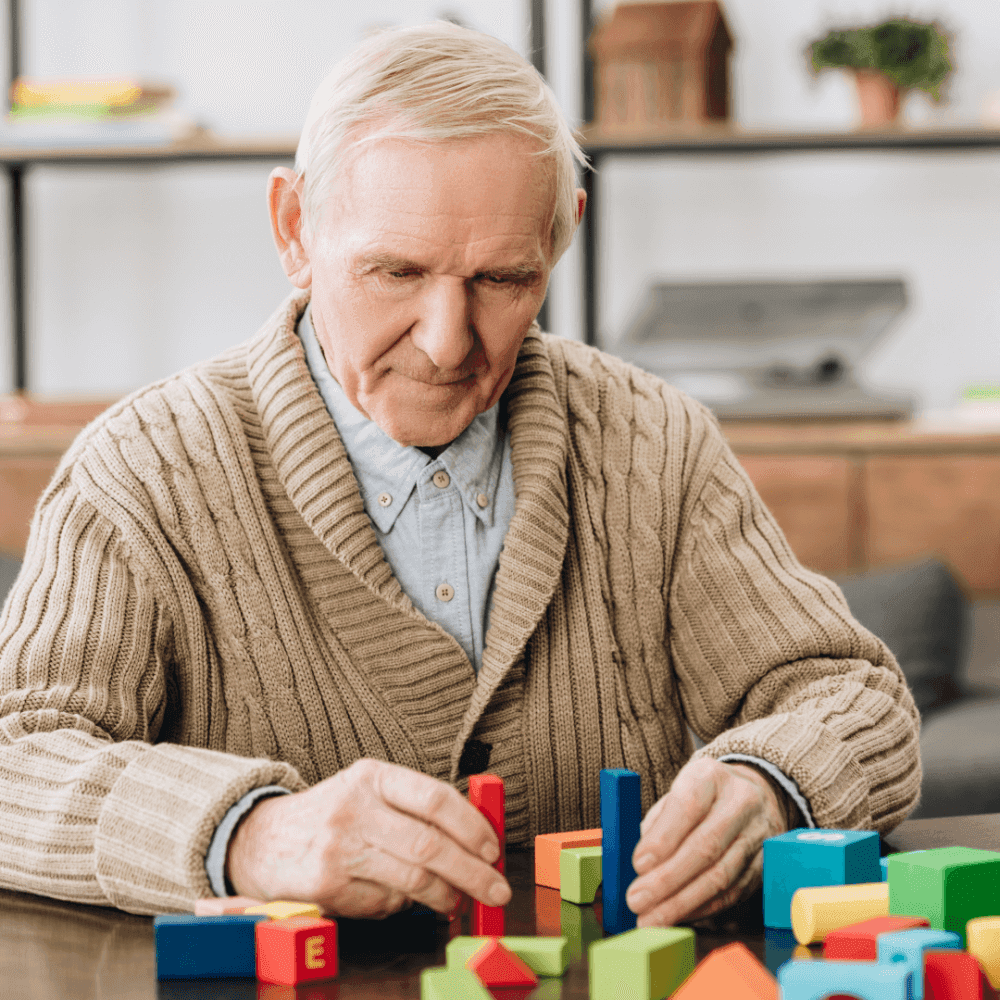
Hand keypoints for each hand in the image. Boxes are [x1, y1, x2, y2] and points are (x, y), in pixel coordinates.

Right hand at [225, 758, 510, 918]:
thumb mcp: (369, 792)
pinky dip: (401, 907)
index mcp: (373, 776)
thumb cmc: (332, 815)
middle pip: (430, 845)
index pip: (435, 798)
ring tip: (456, 902)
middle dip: (473, 873)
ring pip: (413, 880)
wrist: (261, 839)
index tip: (493, 849)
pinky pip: (383, 903)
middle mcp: (355, 807)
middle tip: (496, 890)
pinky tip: (399, 899)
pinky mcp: (325, 884)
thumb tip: (477, 838)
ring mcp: (339, 846)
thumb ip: (416, 808)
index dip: (472, 826)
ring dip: (445, 897)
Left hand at [625, 757, 787, 926]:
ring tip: (652, 918)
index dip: (663, 838)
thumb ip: (657, 824)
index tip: (638, 864)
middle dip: (668, 879)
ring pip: (721, 875)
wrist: (753, 793)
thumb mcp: (676, 792)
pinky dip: (702, 908)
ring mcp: (758, 835)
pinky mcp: (764, 864)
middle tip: (637, 900)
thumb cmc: (701, 796)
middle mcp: (741, 802)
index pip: (688, 806)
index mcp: (710, 776)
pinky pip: (733, 892)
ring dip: (682, 902)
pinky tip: (679, 916)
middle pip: (706, 846)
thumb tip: (638, 866)